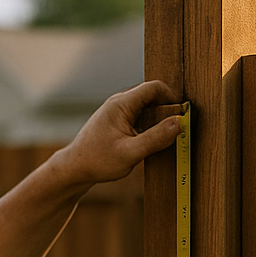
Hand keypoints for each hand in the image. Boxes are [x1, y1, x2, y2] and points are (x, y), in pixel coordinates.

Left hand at [51, 80, 182, 187]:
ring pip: (146, 107)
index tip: (181, 116)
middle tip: (175, 130)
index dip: (172, 98)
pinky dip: (148, 125)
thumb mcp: (130, 153)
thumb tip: (179, 124)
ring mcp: (117, 111)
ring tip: (162, 138)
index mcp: (121, 104)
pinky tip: (149, 142)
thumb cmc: (97, 161)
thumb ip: (155, 138)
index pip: (155, 87)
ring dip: (157, 119)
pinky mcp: (116, 121)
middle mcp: (119, 102)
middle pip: (152, 95)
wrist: (74, 169)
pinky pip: (139, 116)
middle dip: (166, 110)